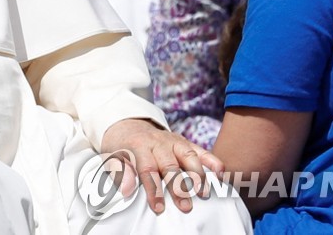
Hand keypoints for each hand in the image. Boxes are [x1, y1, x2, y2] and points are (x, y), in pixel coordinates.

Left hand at [101, 118, 222, 214]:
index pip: (147, 169)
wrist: (127, 124)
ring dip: (197, 174)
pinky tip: (221, 172)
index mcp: (138, 146)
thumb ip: (119, 172)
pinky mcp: (184, 142)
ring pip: (188, 156)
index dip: (153, 189)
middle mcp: (158, 143)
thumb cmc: (121, 148)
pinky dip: (211, 159)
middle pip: (170, 165)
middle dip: (178, 186)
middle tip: (185, 207)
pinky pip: (200, 149)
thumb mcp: (111, 157)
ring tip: (204, 193)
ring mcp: (173, 141)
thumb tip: (127, 190)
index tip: (159, 207)